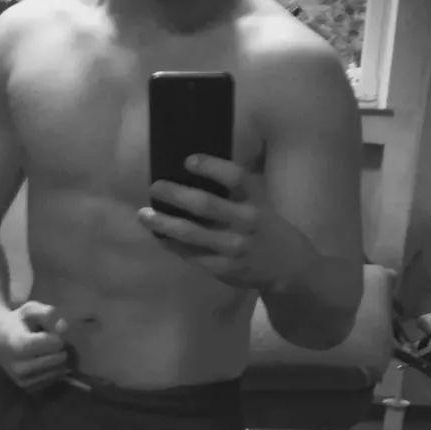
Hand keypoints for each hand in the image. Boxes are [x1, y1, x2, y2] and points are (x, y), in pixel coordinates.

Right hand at [0, 300, 70, 390]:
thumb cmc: (17, 322)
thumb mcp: (30, 310)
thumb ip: (48, 314)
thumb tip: (64, 328)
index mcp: (19, 346)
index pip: (56, 343)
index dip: (56, 335)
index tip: (46, 331)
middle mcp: (20, 367)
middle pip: (59, 358)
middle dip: (58, 348)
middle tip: (46, 342)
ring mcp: (24, 381)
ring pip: (59, 370)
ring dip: (57, 359)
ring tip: (43, 351)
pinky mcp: (28, 388)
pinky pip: (53, 379)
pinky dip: (53, 369)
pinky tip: (42, 361)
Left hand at [139, 155, 305, 292]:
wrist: (287, 268)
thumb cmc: (267, 226)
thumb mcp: (260, 201)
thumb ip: (235, 188)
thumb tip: (195, 168)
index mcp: (256, 200)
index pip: (235, 176)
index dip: (210, 166)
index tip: (188, 160)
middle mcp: (246, 222)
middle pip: (205, 205)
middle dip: (175, 194)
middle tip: (155, 186)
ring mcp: (233, 248)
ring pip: (191, 234)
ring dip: (164, 223)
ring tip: (144, 215)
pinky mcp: (223, 268)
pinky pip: (191, 255)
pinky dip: (171, 245)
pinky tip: (158, 235)